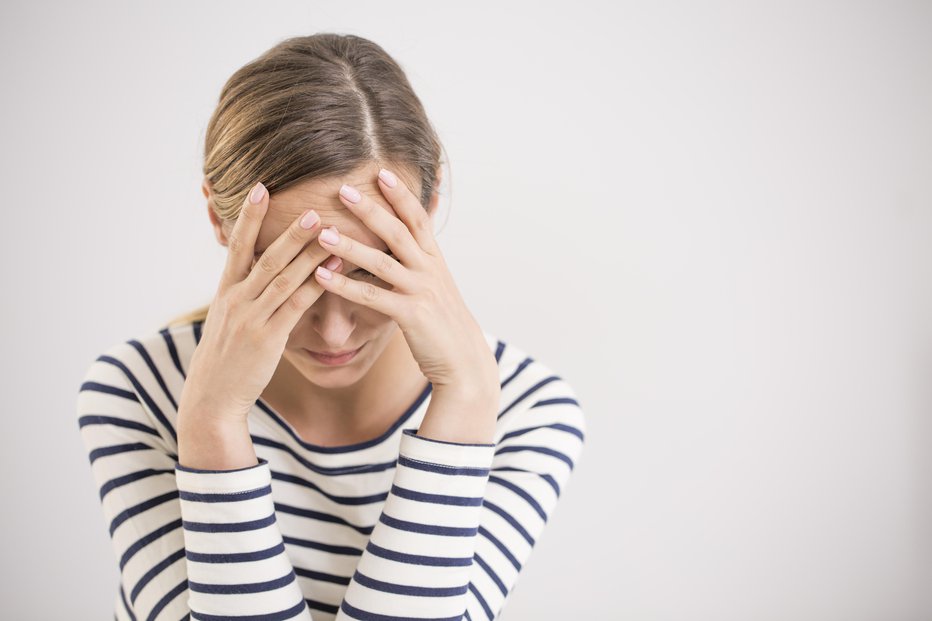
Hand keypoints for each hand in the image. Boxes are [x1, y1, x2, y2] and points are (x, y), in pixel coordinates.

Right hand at [180, 181, 343, 423]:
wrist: (212, 396)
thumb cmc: (225, 357)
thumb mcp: (227, 319)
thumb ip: (243, 293)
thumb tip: (257, 270)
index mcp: (226, 291)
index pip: (237, 245)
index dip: (248, 216)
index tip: (260, 187)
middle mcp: (236, 299)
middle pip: (265, 256)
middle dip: (289, 231)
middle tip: (311, 206)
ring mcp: (251, 318)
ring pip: (283, 278)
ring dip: (308, 252)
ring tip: (329, 229)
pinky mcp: (268, 339)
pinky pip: (295, 306)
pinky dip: (315, 285)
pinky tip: (334, 269)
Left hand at [312, 168, 498, 392]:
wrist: (464, 359)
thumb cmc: (443, 323)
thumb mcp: (437, 285)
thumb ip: (421, 261)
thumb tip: (411, 240)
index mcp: (434, 260)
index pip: (418, 218)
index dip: (400, 195)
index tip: (381, 171)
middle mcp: (429, 270)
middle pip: (398, 232)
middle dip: (370, 209)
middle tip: (342, 189)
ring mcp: (421, 291)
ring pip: (381, 262)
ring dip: (350, 246)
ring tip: (322, 232)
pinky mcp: (411, 315)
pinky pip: (372, 297)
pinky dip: (344, 286)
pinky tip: (321, 276)